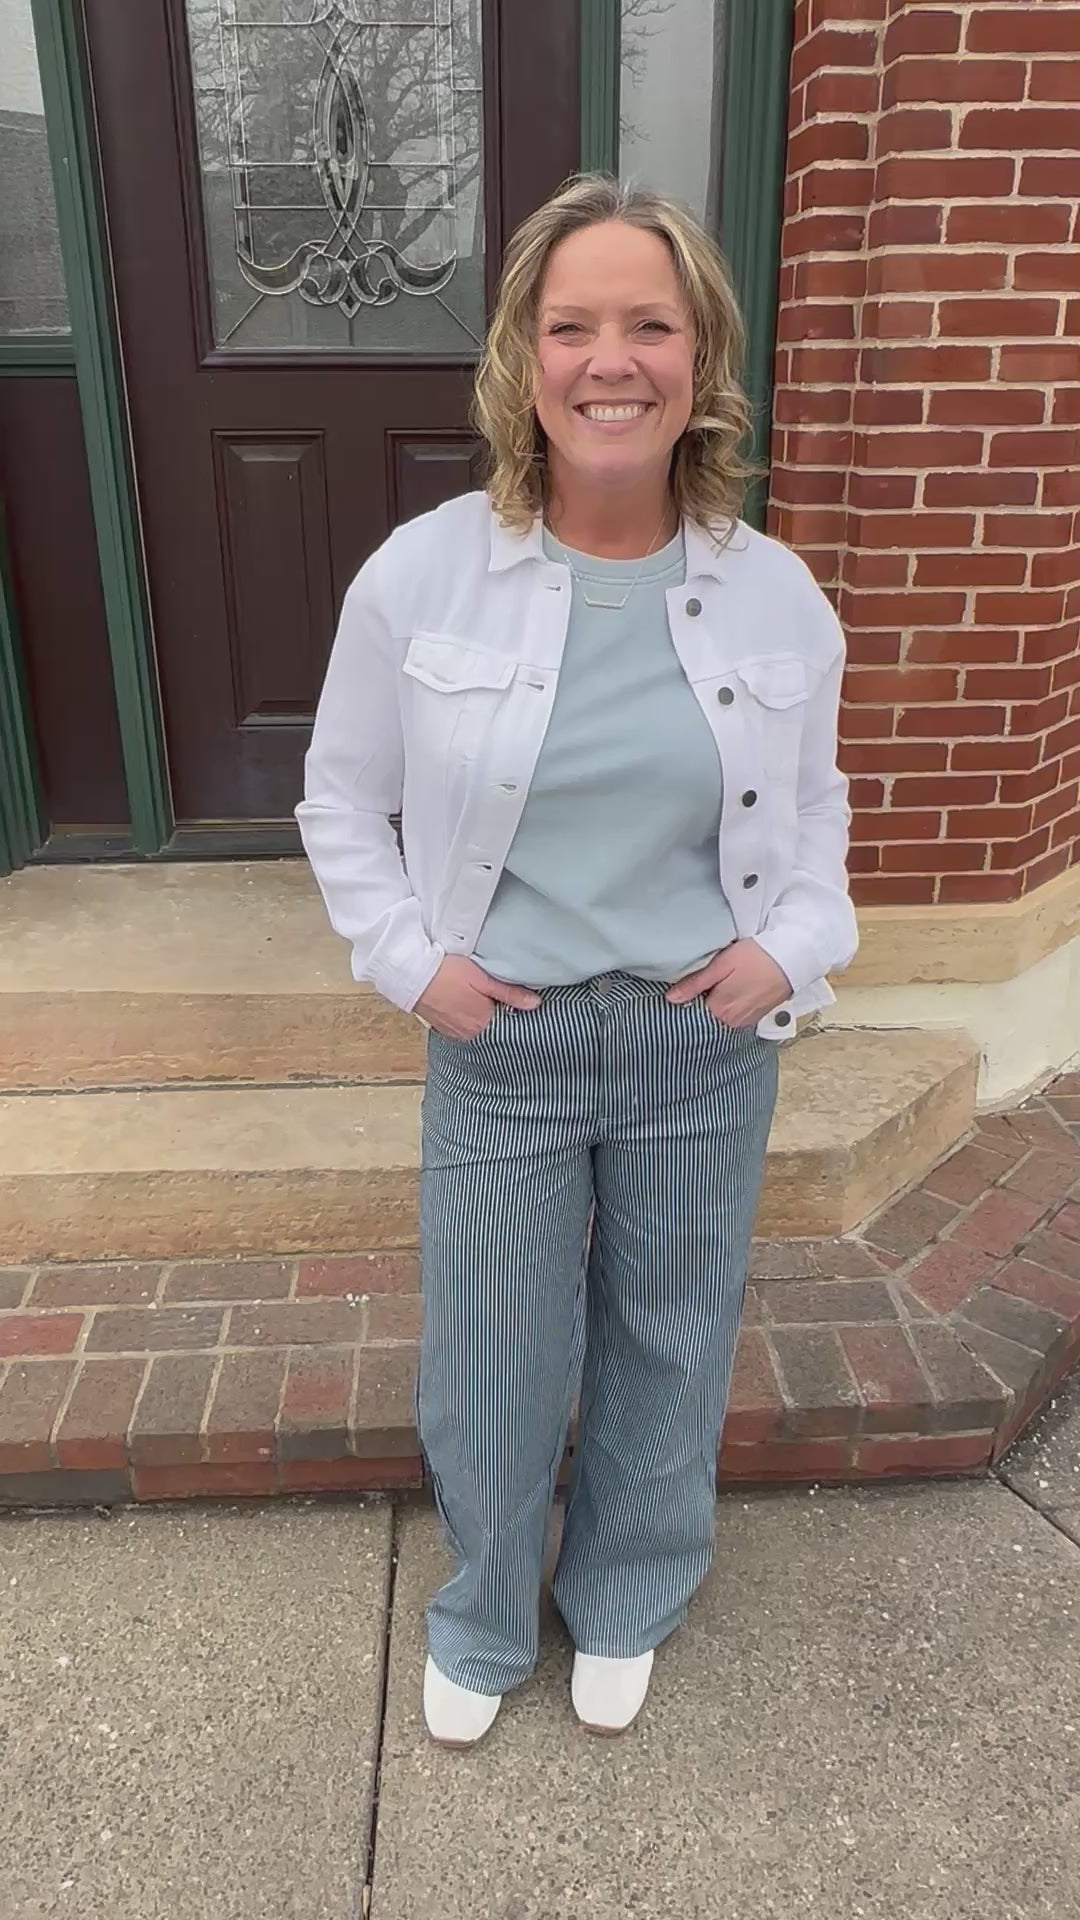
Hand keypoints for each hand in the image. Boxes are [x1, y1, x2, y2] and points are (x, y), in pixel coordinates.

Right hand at [415, 956, 540, 1040]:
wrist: (409, 972)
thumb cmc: (444, 973)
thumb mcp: (483, 979)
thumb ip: (510, 994)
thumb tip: (535, 1004)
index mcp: (482, 1024)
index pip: (508, 1020)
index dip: (511, 1005)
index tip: (508, 992)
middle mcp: (468, 1033)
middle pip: (492, 1022)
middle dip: (494, 1007)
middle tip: (489, 988)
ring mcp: (452, 1031)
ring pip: (475, 1021)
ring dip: (478, 1009)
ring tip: (472, 990)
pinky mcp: (440, 1025)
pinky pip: (460, 1021)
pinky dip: (463, 1011)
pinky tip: (460, 997)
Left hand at [665, 941, 791, 1028]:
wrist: (794, 956)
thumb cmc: (757, 956)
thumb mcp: (721, 965)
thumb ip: (695, 984)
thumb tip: (670, 999)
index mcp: (720, 1011)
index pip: (691, 1011)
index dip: (688, 996)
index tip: (689, 983)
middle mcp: (732, 1021)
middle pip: (706, 1014)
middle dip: (702, 999)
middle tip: (706, 978)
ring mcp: (746, 1020)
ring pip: (721, 1013)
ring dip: (717, 1000)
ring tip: (722, 980)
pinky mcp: (757, 1014)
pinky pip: (735, 1013)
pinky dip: (731, 1002)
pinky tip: (734, 986)